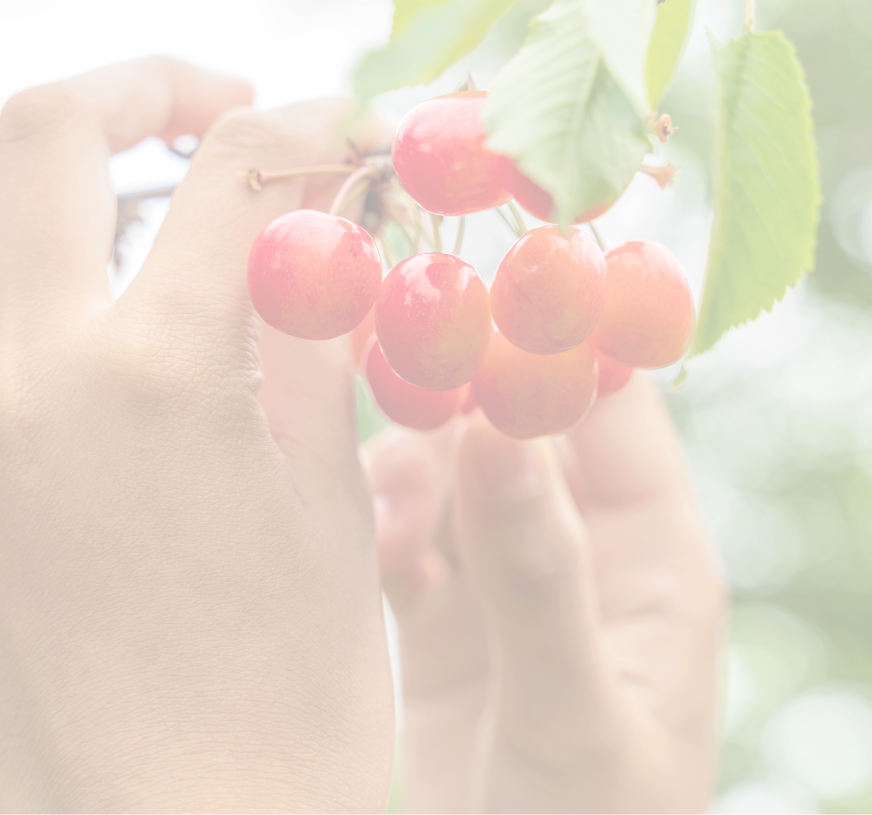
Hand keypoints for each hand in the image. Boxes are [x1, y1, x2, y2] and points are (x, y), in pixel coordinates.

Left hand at [0, 59, 393, 812]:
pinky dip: (39, 260)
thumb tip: (327, 249)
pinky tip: (116, 294)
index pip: (235, 178)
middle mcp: (21, 380)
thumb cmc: (285, 699)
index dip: (304, 128)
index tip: (345, 132)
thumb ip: (313, 352)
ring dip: (69, 160)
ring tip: (163, 184)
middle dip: (144, 88)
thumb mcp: (330, 505)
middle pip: (40, 132)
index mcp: (151, 382)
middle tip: (221, 108)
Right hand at [366, 376, 725, 814]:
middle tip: (399, 385)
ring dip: (415, 473)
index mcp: (656, 557)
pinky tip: (376, 557)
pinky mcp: (447, 612)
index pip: (615, 411)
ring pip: (455, 472)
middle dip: (462, 402)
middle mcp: (585, 550)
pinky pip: (410, 531)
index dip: (555, 348)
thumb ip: (540, 577)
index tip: (477, 301)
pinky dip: (384, 526)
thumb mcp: (576, 716)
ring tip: (392, 526)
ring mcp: (510, 577)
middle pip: (522, 427)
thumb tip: (501, 429)